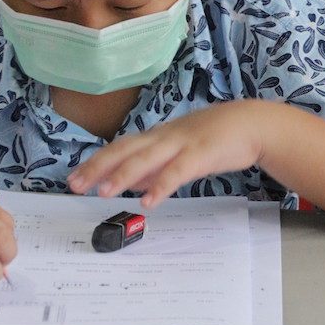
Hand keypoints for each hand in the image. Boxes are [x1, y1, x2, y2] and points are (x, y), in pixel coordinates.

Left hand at [68, 101, 264, 208]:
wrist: (251, 123)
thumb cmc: (215, 137)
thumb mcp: (178, 150)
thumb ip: (153, 166)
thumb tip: (128, 181)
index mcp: (157, 136)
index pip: (119, 148)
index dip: (95, 162)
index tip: (73, 178)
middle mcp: (164, 137)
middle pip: (125, 150)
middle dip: (98, 167)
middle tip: (75, 185)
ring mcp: (182, 143)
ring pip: (146, 158)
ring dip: (123, 174)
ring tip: (103, 192)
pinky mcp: (201, 154)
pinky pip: (177, 171)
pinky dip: (161, 185)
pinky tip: (148, 201)